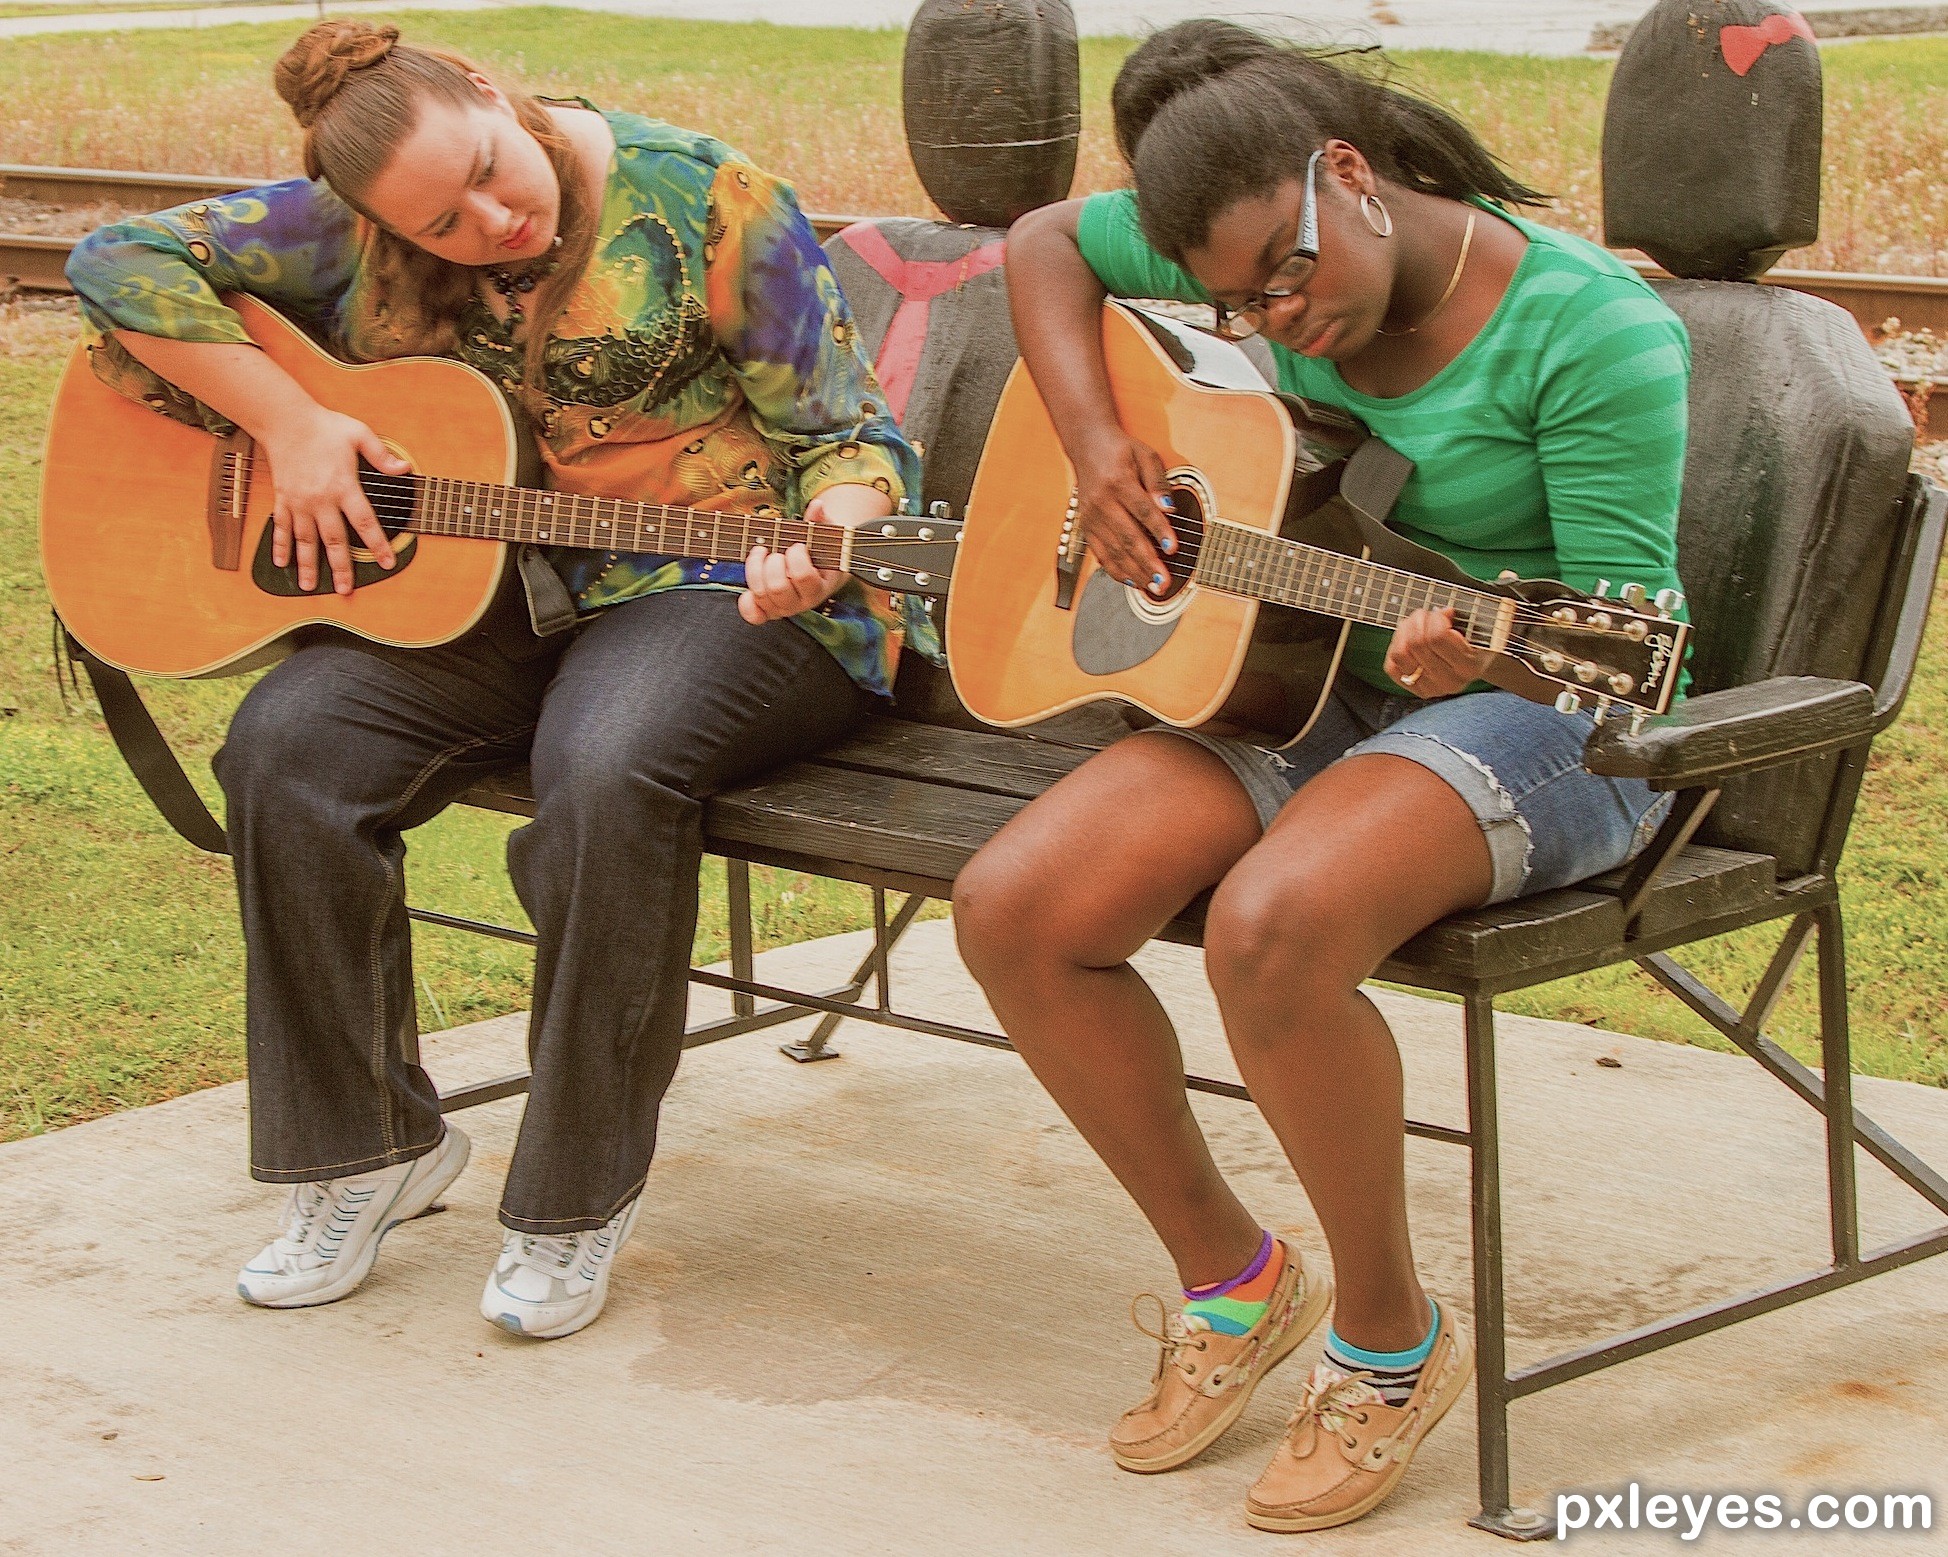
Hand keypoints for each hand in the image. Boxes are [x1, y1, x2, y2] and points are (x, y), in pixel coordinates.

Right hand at [264, 407, 411, 594]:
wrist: (285, 420)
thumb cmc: (324, 427)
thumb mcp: (359, 434)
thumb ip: (382, 455)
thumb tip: (404, 469)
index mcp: (343, 487)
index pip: (365, 522)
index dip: (377, 544)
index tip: (388, 562)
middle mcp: (321, 500)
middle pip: (333, 540)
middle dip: (341, 567)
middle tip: (346, 590)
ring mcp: (300, 502)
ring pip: (305, 540)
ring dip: (308, 565)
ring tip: (310, 587)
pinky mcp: (284, 499)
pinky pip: (282, 527)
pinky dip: (281, 545)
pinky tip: (282, 563)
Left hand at [737, 483, 891, 624]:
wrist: (819, 572)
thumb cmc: (821, 551)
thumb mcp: (825, 535)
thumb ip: (821, 520)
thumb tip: (817, 505)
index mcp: (818, 587)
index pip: (802, 576)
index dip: (796, 556)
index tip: (797, 545)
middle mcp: (800, 603)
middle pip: (778, 587)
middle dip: (772, 563)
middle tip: (776, 551)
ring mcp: (782, 608)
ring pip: (761, 595)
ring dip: (755, 569)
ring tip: (761, 553)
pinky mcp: (767, 611)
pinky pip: (752, 615)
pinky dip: (746, 602)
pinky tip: (750, 586)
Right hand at [1072, 428, 1178, 596]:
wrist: (1087, 446)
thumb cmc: (1121, 451)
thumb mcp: (1146, 455)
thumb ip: (1157, 481)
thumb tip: (1168, 507)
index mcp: (1118, 482)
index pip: (1142, 510)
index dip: (1158, 530)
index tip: (1173, 548)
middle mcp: (1101, 502)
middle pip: (1127, 537)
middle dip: (1147, 562)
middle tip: (1163, 581)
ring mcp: (1091, 517)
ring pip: (1113, 550)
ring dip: (1134, 571)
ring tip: (1153, 587)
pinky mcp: (1086, 527)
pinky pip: (1101, 554)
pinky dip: (1116, 570)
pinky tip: (1133, 581)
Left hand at [1386, 606, 1494, 697]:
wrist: (1475, 664)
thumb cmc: (1476, 643)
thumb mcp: (1477, 629)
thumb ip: (1461, 619)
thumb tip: (1442, 612)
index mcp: (1468, 666)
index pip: (1437, 636)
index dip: (1435, 618)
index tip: (1442, 613)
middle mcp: (1449, 681)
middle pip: (1417, 642)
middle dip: (1418, 620)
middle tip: (1426, 615)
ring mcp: (1430, 688)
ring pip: (1400, 653)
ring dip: (1404, 632)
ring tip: (1414, 624)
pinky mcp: (1413, 688)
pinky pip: (1391, 665)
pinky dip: (1396, 647)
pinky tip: (1408, 640)